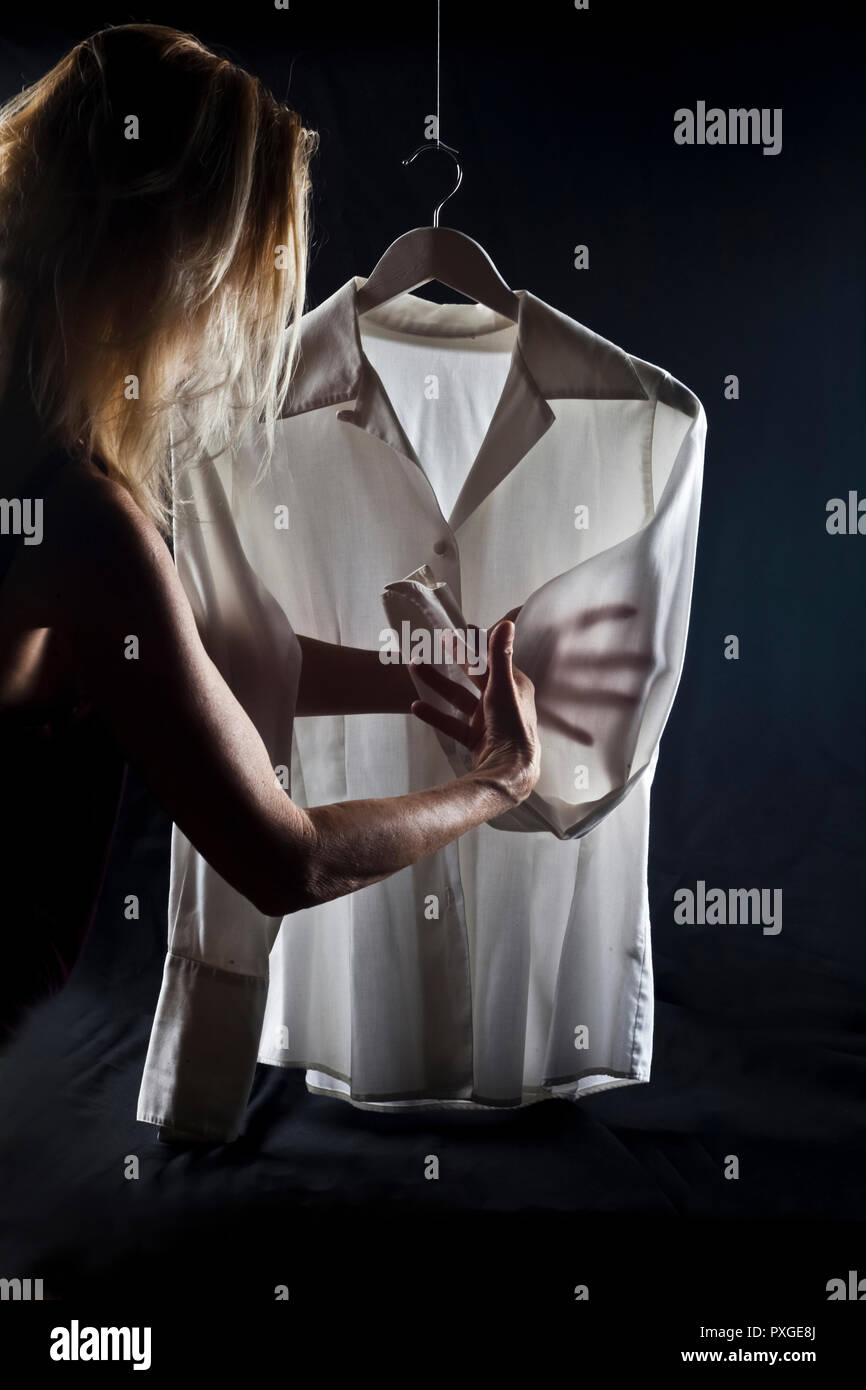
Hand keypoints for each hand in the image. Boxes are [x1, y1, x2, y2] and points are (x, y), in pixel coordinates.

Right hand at [409, 620, 540, 807]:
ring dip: (436, 683)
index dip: (477, 642)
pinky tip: (416, 706)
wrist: (508, 771)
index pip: (492, 658)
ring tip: (414, 667)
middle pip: (473, 676)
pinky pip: (451, 723)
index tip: (463, 627)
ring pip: (457, 697)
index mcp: (514, 686)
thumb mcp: (502, 686)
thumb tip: (505, 622)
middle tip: (435, 641)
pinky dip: (435, 714)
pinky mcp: (475, 739)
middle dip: (453, 658)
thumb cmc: (511, 725)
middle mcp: (501, 701)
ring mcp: (487, 722)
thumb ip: (500, 654)